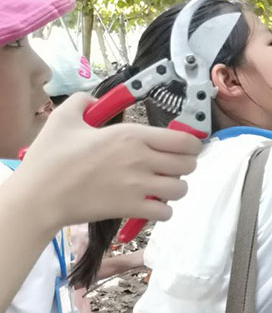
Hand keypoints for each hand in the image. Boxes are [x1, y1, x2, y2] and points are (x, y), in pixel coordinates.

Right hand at [17, 93, 201, 229]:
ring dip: (174, 188)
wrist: (40, 196)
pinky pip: (166, 213)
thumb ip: (83, 102)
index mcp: (132, 135)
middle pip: (188, 164)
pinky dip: (162, 210)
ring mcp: (138, 186)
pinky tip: (150, 204)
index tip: (183, 146)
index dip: (190, 143)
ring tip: (160, 186)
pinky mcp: (131, 209)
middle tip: (169, 166)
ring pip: (181, 189)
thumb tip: (93, 100)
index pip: (184, 140)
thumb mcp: (64, 118)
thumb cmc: (51, 158)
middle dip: (184, 165)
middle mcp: (141, 159)